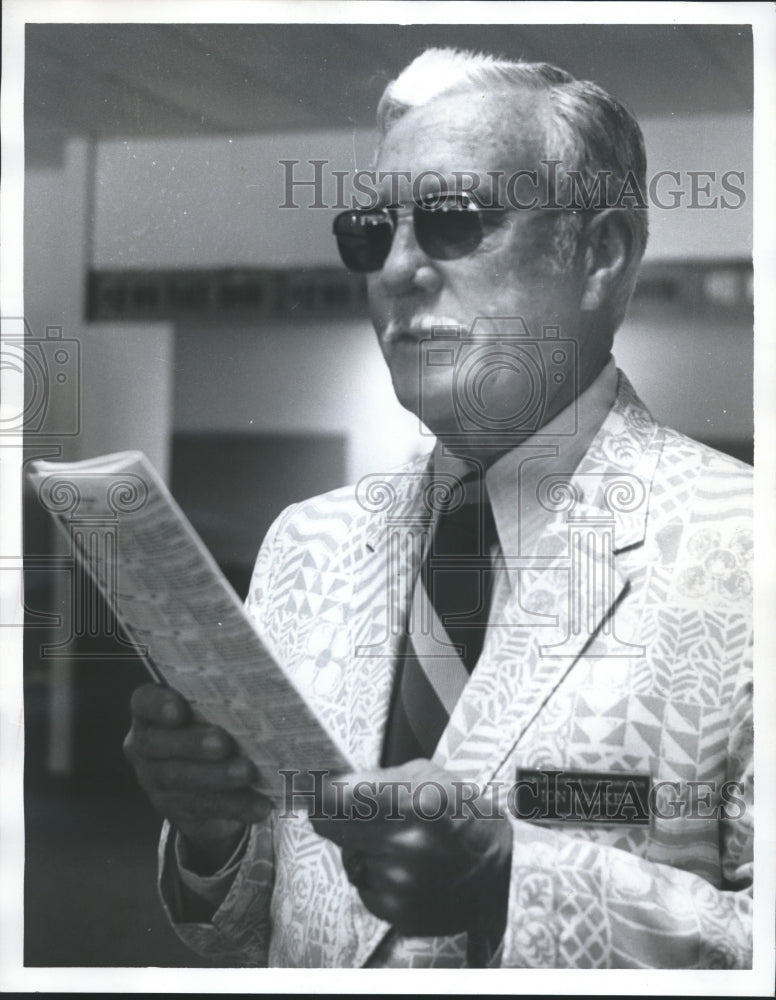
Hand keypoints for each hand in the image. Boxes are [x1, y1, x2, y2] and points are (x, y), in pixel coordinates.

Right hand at [123, 683, 271, 872]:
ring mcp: (154, 779)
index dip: (158, 705)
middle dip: (192, 744)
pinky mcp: (175, 809)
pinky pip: (203, 807)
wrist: (206, 778)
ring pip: (179, 780)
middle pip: (158, 744)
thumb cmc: (213, 726)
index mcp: (151, 713)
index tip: (179, 710)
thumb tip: (264, 694)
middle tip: (223, 743)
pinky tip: (260, 805)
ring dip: (216, 777)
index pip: (143, 702)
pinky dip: (235, 806)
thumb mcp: (210, 712)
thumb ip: (222, 703)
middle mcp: (145, 745)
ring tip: (247, 773)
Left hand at [309, 759, 511, 937]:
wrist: (502, 871)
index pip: (337, 797)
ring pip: (350, 859)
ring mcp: (400, 884)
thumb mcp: (430, 776)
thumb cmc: (463, 814)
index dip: (319, 792)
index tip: (315, 791)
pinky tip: (406, 870)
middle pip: (333, 827)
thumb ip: (378, 778)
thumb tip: (329, 786)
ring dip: (363, 850)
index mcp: (412, 802)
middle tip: (354, 813)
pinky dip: (377, 878)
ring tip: (399, 845)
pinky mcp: (399, 913)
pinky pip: (366, 889)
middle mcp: (403, 845)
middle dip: (337, 817)